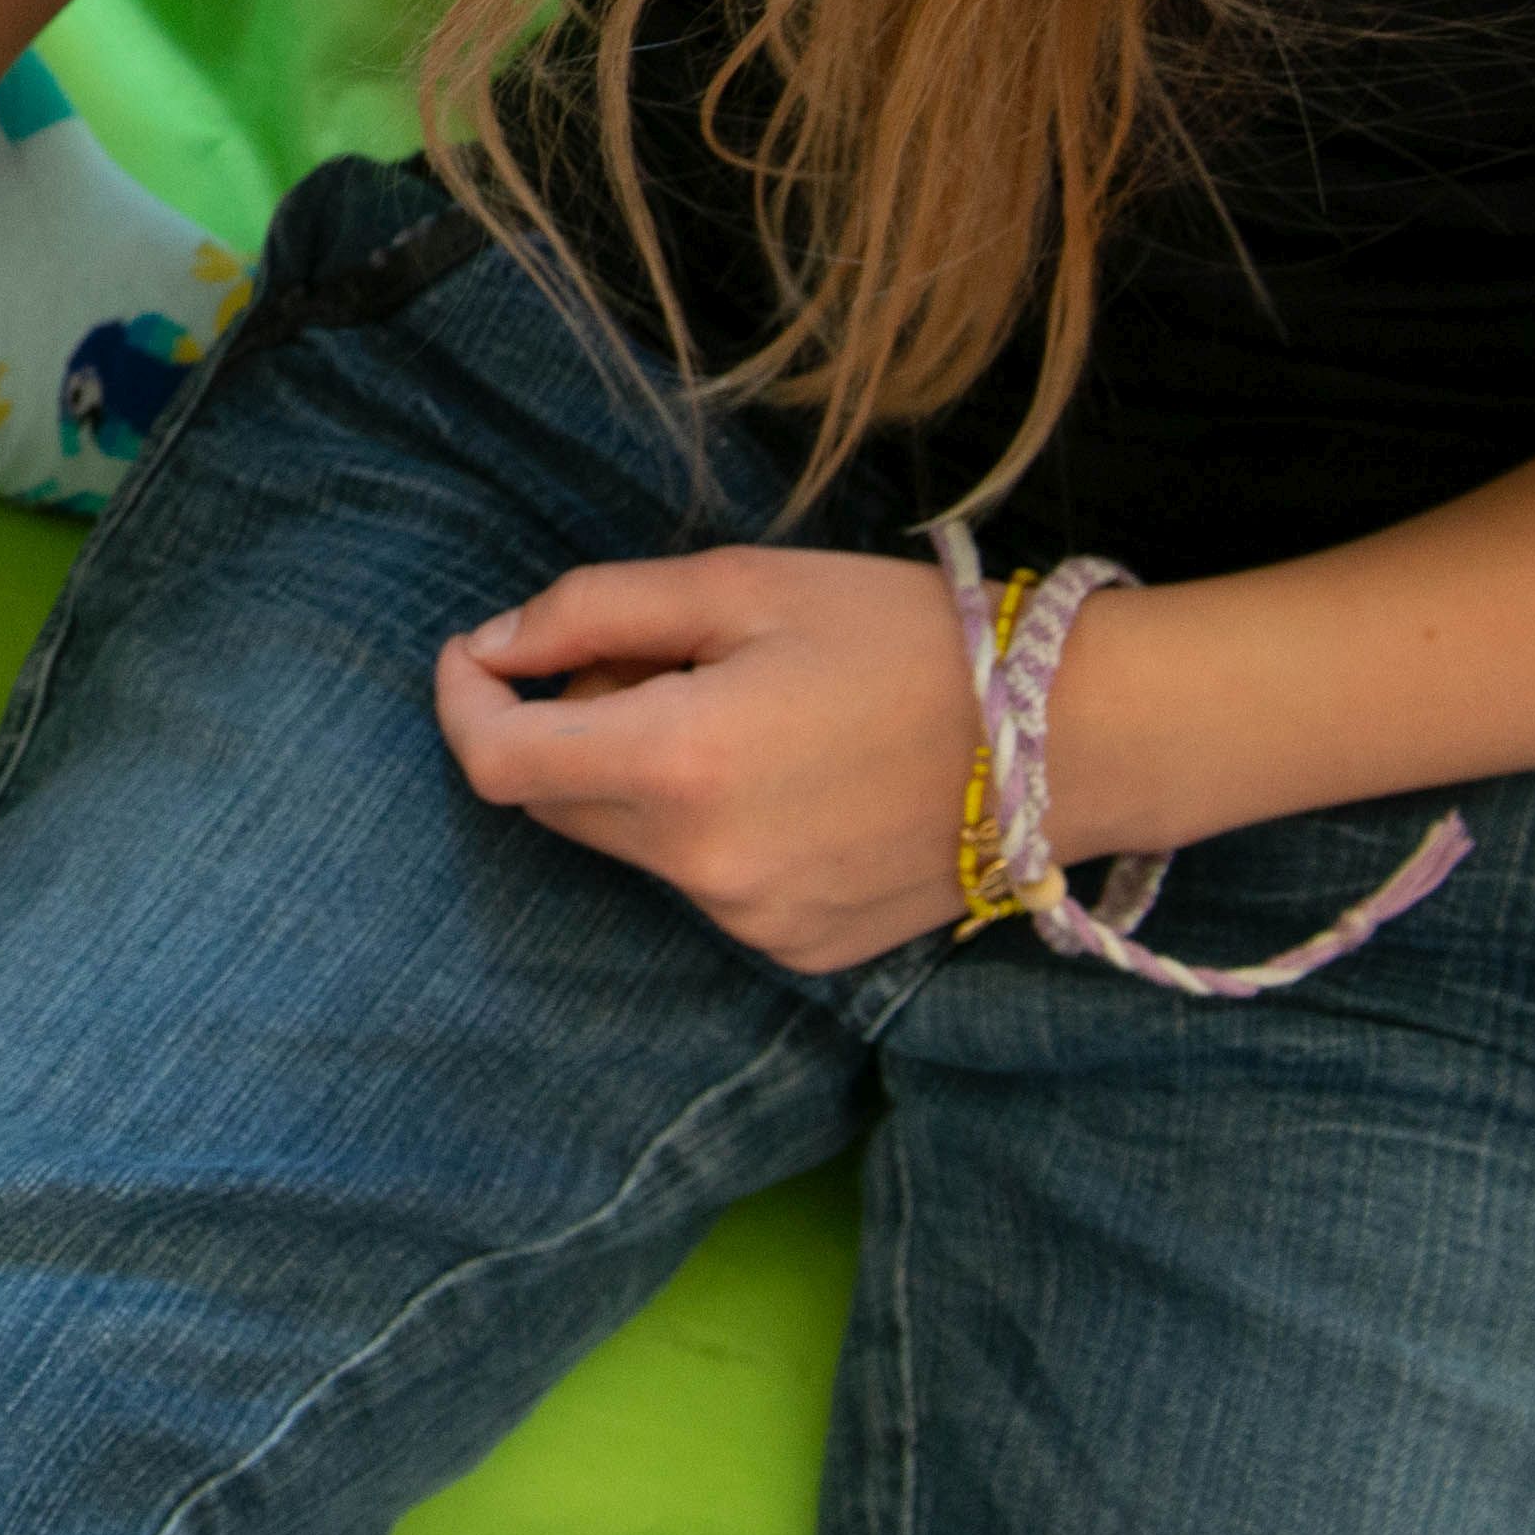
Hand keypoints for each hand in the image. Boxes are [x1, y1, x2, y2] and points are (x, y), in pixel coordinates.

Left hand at [431, 547, 988, 969]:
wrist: (1068, 742)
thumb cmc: (905, 638)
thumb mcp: (741, 584)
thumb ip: (594, 612)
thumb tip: (494, 649)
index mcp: (679, 765)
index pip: (498, 763)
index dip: (466, 702)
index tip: (479, 654)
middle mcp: (702, 866)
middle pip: (558, 803)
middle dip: (567, 726)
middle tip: (653, 657)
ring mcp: (750, 922)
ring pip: (631, 844)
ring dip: (641, 777)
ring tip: (745, 710)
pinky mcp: (796, 950)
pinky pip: (703, 882)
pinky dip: (707, 826)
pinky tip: (792, 775)